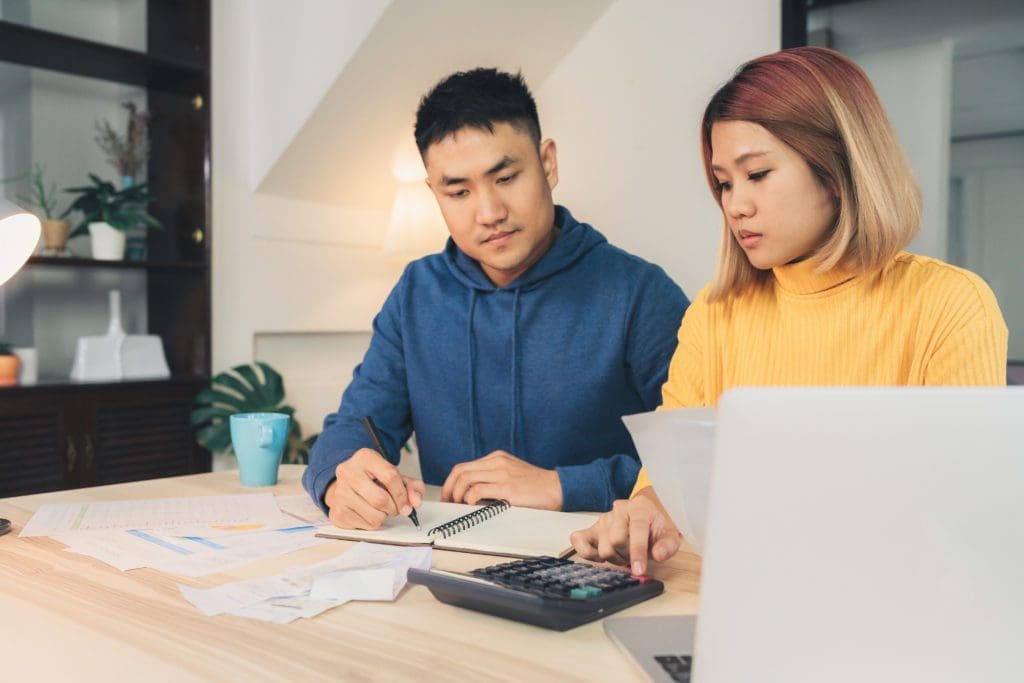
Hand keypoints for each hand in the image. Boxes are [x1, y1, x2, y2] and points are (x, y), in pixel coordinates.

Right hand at [325, 448, 424, 529]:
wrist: (346, 485)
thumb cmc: (372, 479)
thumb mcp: (393, 475)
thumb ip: (411, 486)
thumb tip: (416, 502)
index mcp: (365, 457)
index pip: (390, 477)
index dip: (402, 494)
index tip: (407, 505)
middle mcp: (348, 472)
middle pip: (380, 499)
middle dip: (393, 508)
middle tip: (394, 507)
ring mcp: (339, 492)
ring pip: (374, 516)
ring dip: (383, 516)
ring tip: (379, 508)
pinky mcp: (336, 512)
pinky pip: (365, 526)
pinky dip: (372, 523)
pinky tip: (367, 512)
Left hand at [441, 450, 562, 510]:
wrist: (558, 488)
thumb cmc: (536, 485)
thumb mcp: (512, 473)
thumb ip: (494, 477)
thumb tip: (471, 493)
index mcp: (497, 458)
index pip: (464, 466)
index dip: (451, 482)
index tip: (448, 494)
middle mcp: (497, 462)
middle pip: (460, 471)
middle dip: (448, 488)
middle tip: (447, 502)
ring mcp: (502, 473)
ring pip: (465, 479)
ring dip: (456, 494)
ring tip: (457, 505)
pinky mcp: (507, 488)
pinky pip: (477, 491)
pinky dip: (469, 499)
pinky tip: (471, 506)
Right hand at [569, 486, 680, 575]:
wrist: (645, 520)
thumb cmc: (655, 528)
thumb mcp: (670, 535)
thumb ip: (667, 545)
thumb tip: (658, 554)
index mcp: (639, 507)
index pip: (635, 530)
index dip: (637, 552)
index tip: (639, 570)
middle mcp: (618, 510)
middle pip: (616, 541)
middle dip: (628, 556)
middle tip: (635, 557)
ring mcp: (603, 519)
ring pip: (603, 548)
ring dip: (616, 558)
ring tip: (624, 554)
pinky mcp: (591, 529)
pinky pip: (578, 541)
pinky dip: (588, 553)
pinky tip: (601, 556)